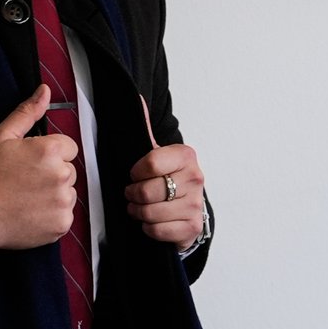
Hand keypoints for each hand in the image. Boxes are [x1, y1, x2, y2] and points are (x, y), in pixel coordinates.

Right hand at [0, 84, 78, 251]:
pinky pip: (65, 213)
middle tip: (27, 178)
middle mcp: (61, 175)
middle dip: (52, 171)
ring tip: (28, 195)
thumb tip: (44, 92)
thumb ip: (27, 112)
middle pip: (68, 168)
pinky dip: (52, 213)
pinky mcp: (61, 224)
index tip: (33, 160)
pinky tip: (32, 210)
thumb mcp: (2, 135)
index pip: (68, 146)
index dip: (50, 151)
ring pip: (68, 191)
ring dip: (54, 192)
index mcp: (49, 151)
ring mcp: (62, 202)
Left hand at [124, 94, 204, 249]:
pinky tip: (150, 221)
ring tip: (138, 207)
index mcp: (186, 155)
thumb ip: (145, 128)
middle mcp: (195, 178)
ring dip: (138, 212)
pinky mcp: (193, 227)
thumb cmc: (168, 176)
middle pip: (149, 190)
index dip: (135, 172)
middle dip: (133, 194)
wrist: (187, 205)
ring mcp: (196, 204)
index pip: (151, 163)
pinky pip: (159, 231)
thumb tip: (135, 98)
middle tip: (131, 193)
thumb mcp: (157, 152)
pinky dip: (149, 228)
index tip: (133, 174)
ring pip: (151, 212)